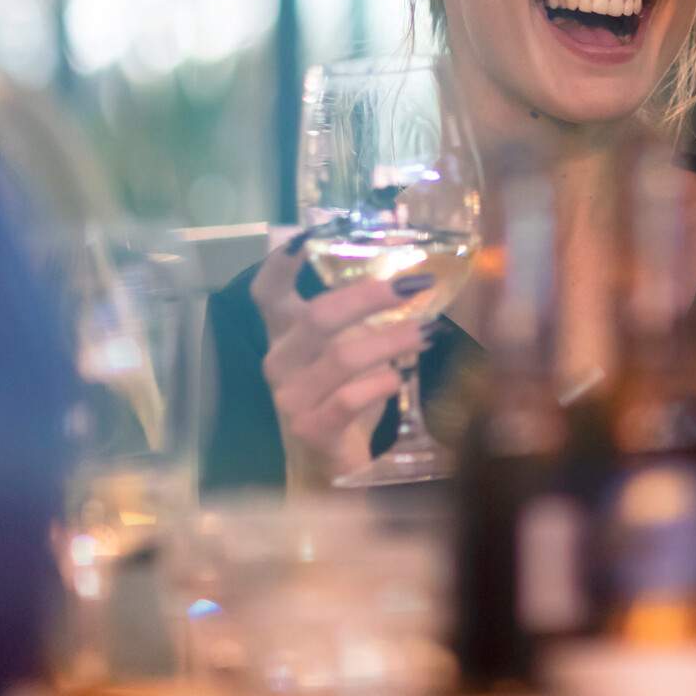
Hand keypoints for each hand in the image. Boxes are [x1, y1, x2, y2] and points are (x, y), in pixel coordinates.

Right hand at [250, 236, 427, 490]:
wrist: (335, 459)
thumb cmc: (345, 391)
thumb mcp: (348, 345)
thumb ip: (363, 314)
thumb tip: (411, 276)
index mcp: (285, 334)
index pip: (267, 292)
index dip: (280, 263)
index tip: (304, 236)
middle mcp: (280, 361)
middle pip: (318, 316)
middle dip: (370, 296)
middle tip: (414, 286)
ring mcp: (290, 397)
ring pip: (341, 356)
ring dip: (391, 339)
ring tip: (428, 333)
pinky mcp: (310, 430)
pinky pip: (347, 400)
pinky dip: (379, 384)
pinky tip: (399, 377)